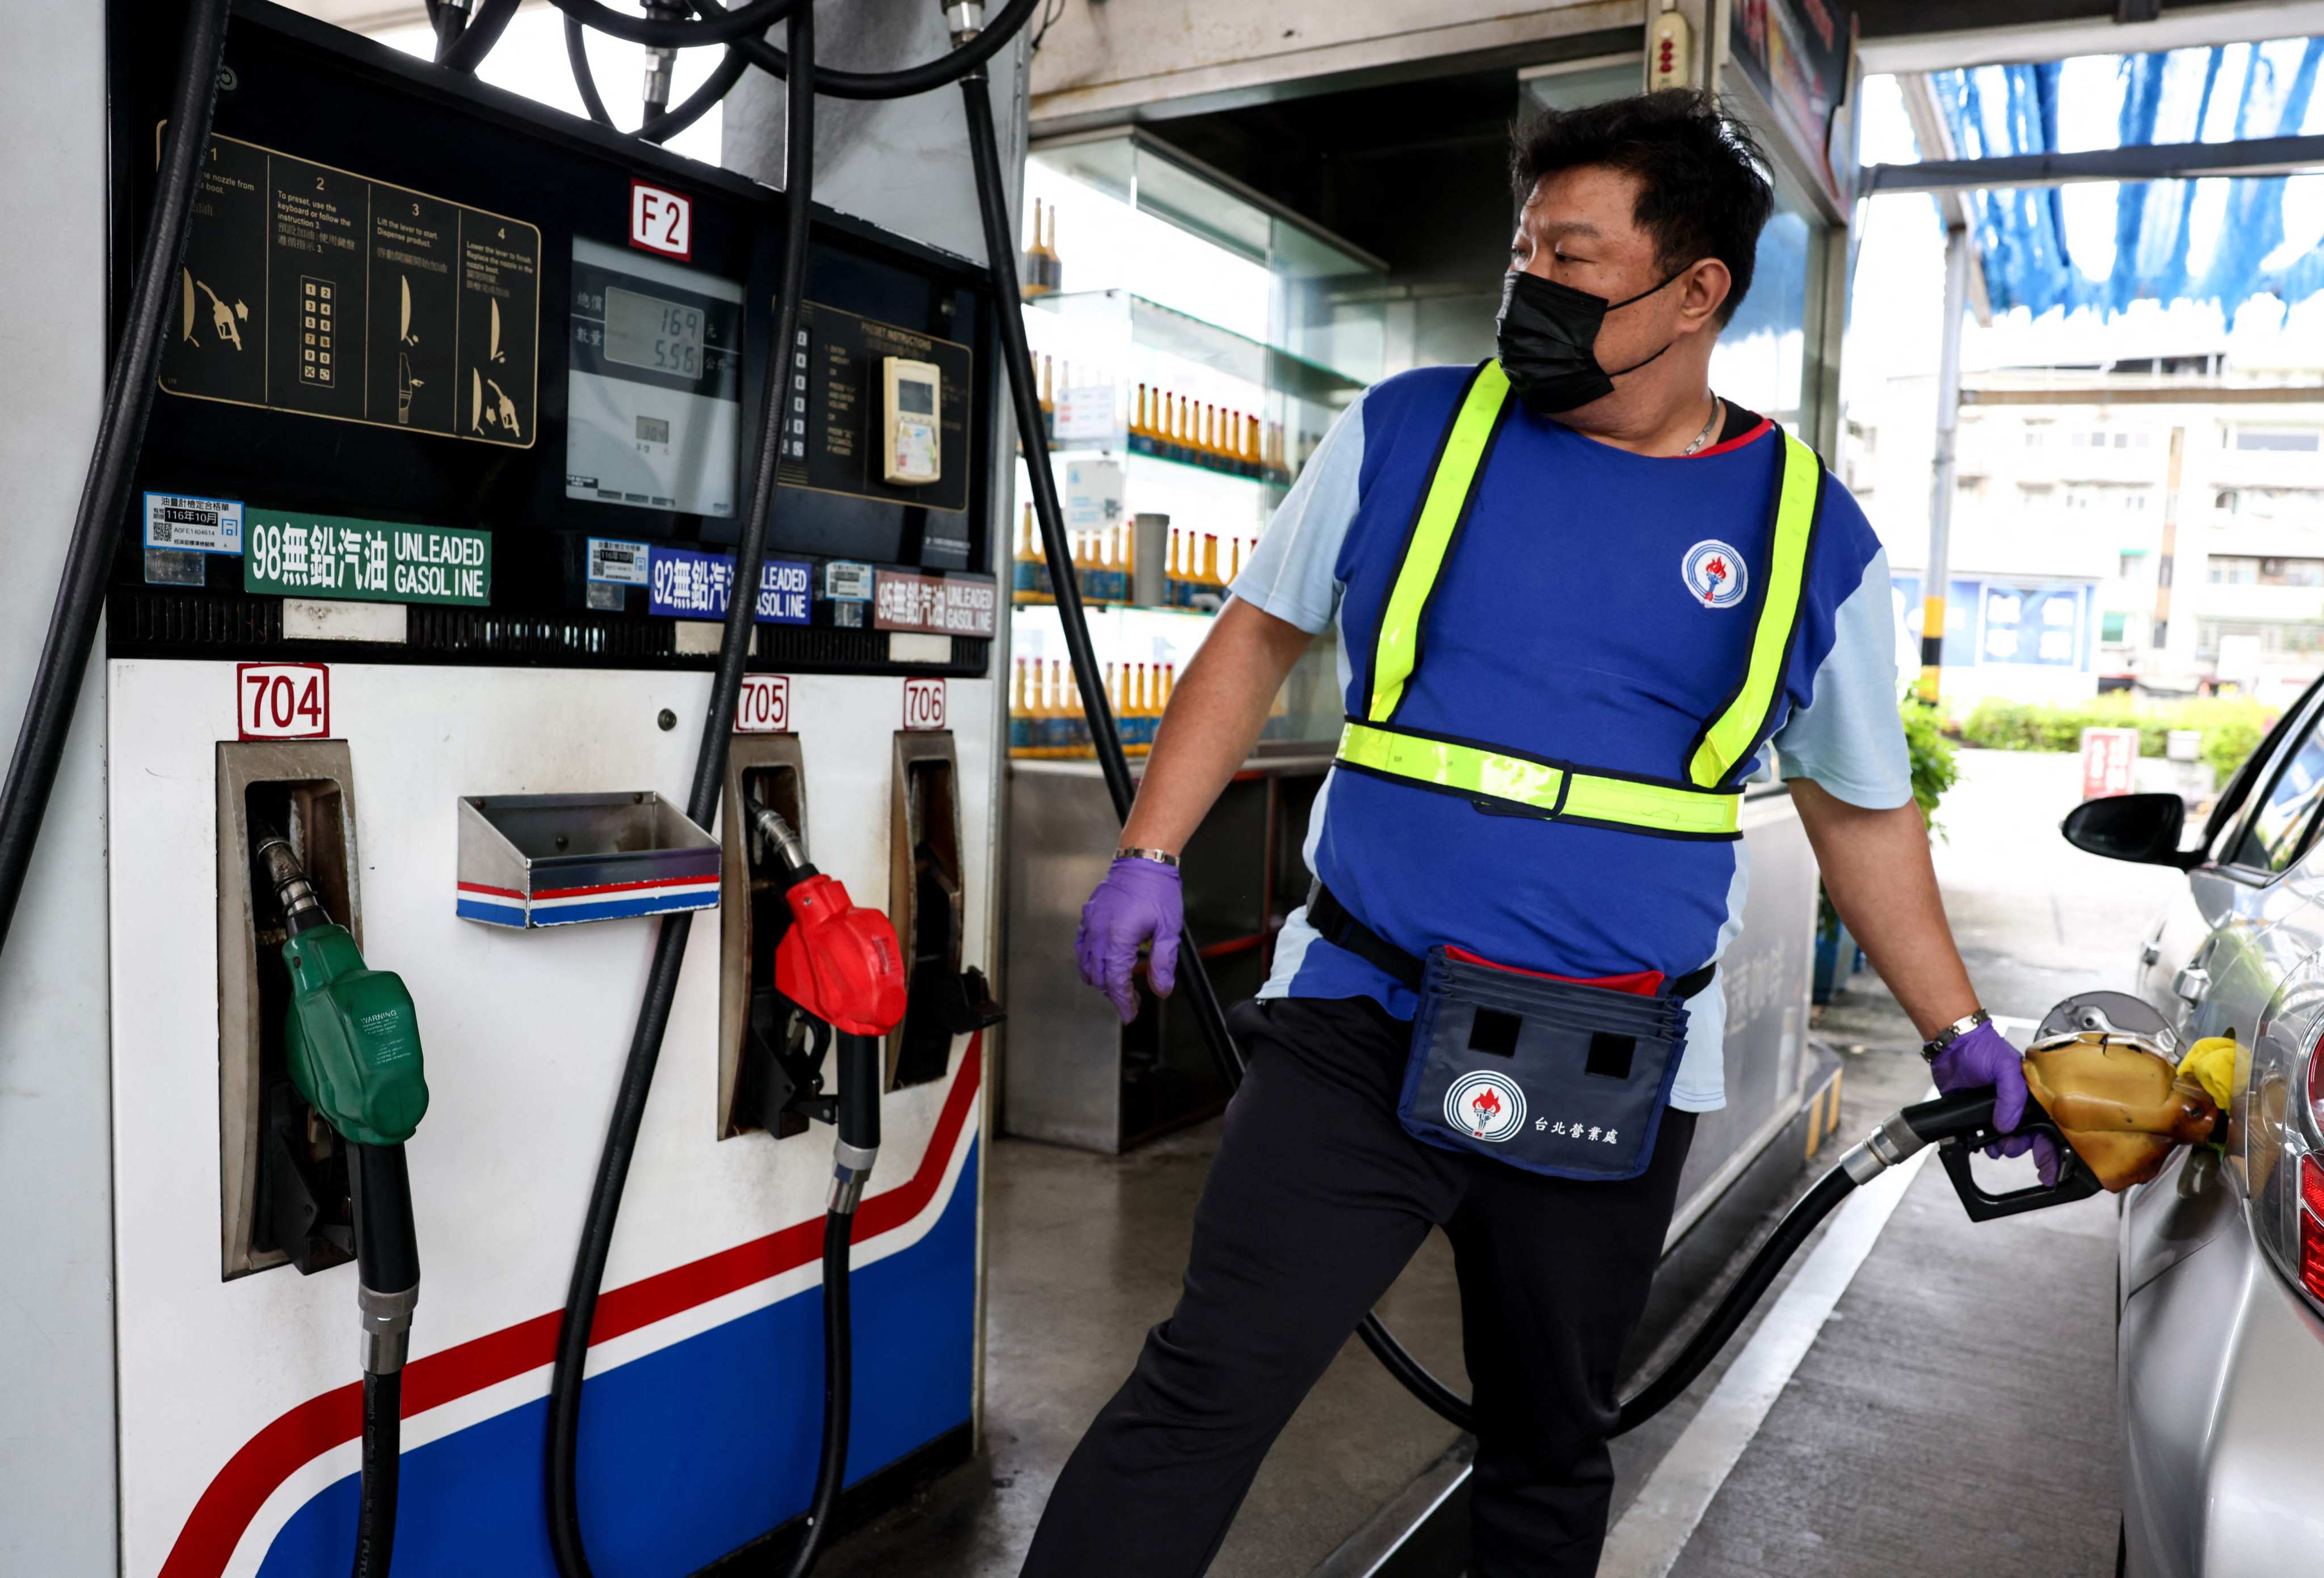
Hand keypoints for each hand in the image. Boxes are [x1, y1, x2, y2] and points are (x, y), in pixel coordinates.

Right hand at [1075, 857, 1182, 1023]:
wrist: (1143, 860)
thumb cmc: (1158, 890)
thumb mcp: (1168, 929)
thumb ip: (1163, 962)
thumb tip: (1161, 990)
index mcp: (1118, 937)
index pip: (1115, 981)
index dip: (1123, 1002)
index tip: (1131, 1014)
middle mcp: (1098, 932)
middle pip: (1098, 976)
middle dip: (1113, 993)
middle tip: (1131, 1001)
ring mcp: (1090, 923)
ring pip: (1085, 963)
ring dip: (1100, 978)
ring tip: (1118, 984)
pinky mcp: (1088, 916)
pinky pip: (1081, 945)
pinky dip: (1089, 960)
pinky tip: (1102, 962)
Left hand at [1930, 1020, 2060, 1186]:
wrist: (1952, 1045)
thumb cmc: (1982, 1048)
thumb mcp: (2006, 1068)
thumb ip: (2012, 1097)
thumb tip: (2006, 1127)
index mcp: (2030, 1096)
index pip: (2048, 1127)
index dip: (2050, 1150)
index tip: (2049, 1172)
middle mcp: (2014, 1106)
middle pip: (2026, 1138)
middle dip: (2019, 1148)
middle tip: (2008, 1148)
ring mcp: (1994, 1111)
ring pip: (2004, 1141)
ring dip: (2000, 1148)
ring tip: (1991, 1146)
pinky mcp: (1973, 1114)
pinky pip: (1980, 1138)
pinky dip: (1979, 1144)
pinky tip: (1976, 1142)